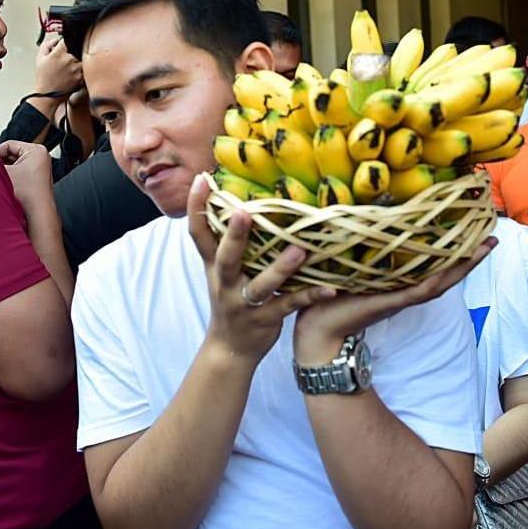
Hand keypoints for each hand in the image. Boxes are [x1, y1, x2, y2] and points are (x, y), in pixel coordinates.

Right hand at [0, 140, 53, 208]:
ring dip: (6, 170)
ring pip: (15, 163)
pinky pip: (20, 172)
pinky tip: (6, 183)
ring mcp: (41, 167)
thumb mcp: (4, 172)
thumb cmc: (27, 194)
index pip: (8, 144)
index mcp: (37, 150)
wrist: (37, 213)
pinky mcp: (38, 177)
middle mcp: (41, 157)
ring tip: (0, 178)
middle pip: (12, 154)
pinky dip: (11, 176)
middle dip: (1, 162)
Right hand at [35, 37, 83, 94]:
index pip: (68, 39)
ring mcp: (77, 69)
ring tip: (75, 61)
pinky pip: (87, 67)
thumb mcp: (40, 58)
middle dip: (76, 47)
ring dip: (81, 57)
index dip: (68, 38)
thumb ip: (48, 45)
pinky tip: (77, 69)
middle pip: (79, 46)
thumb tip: (56, 40)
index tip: (68, 41)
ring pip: (85, 56)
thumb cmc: (44, 78)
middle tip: (73, 51)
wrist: (48, 95)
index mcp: (59, 54)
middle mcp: (69, 60)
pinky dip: (84, 66)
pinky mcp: (82, 77)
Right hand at [187, 175, 337, 363]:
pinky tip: (330, 289)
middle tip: (243, 212)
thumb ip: (227, 242)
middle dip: (233, 237)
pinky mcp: (267, 320)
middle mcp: (225, 284)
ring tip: (299, 250)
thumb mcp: (220, 272)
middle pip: (226, 258)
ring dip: (280, 268)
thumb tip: (237, 199)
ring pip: (261, 285)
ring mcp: (245, 304)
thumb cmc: (230, 299)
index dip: (196, 208)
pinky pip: (289, 306)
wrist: (229, 349)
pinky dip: (310, 296)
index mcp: (213, 268)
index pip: (198, 235)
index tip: (201, 179)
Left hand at [293, 237, 497, 364]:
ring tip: (484, 248)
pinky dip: (438, 280)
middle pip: (447, 272)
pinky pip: (420, 291)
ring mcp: (400, 298)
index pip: (436, 265)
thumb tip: (364, 220)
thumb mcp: (351, 269)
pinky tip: (453, 270)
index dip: (458, 251)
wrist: (316, 330)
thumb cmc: (329, 297)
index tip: (477, 234)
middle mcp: (405, 291)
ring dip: (464, 266)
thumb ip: (361, 252)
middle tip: (493, 238)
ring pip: (441, 281)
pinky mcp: (389, 303)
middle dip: (471, 256)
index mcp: (399, 283)